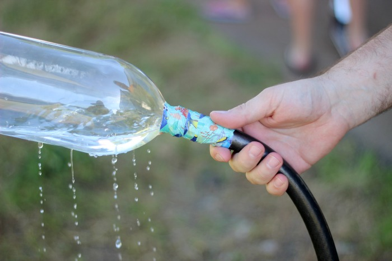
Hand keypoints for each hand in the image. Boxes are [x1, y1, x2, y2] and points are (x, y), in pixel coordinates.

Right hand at [210, 76, 349, 195]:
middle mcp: (256, 143)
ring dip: (261, 172)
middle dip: (244, 160)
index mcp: (247, 125)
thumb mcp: (270, 100)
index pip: (223, 141)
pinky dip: (274, 186)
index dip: (218, 149)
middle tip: (259, 148)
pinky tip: (282, 178)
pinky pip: (274, 185)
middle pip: (236, 163)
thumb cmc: (301, 96)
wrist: (334, 106)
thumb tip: (214, 116)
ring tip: (277, 158)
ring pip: (253, 176)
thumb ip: (244, 112)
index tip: (222, 151)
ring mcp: (272, 157)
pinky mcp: (289, 168)